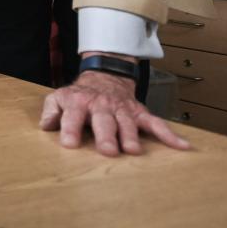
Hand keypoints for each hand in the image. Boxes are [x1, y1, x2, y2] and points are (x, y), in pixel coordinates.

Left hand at [39, 70, 190, 155]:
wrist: (105, 76)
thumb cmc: (79, 95)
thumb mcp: (58, 97)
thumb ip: (51, 111)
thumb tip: (45, 126)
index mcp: (79, 102)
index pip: (72, 115)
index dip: (70, 128)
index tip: (69, 143)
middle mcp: (101, 106)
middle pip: (104, 120)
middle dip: (106, 135)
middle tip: (107, 150)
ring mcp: (122, 109)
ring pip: (127, 123)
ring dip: (130, 136)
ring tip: (133, 151)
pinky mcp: (139, 113)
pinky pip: (155, 123)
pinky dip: (169, 134)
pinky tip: (181, 146)